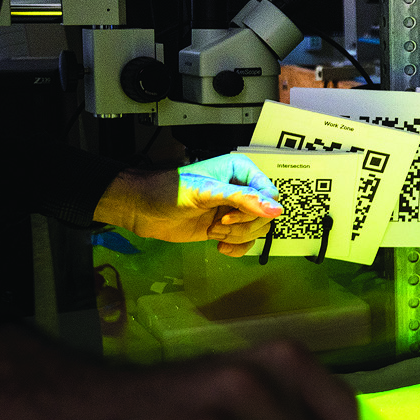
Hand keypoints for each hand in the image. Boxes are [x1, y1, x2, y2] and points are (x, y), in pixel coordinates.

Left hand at [94, 153, 285, 256]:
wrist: (142, 209)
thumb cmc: (169, 191)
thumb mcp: (206, 192)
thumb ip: (242, 198)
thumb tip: (277, 209)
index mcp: (240, 171)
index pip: (269, 193)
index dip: (255, 209)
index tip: (228, 215)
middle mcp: (240, 189)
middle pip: (266, 215)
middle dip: (243, 225)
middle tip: (217, 224)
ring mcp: (234, 210)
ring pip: (257, 230)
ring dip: (236, 236)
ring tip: (213, 231)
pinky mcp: (225, 228)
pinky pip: (246, 242)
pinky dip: (236, 248)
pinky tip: (219, 247)